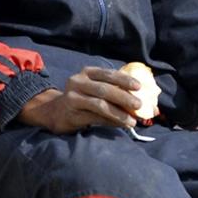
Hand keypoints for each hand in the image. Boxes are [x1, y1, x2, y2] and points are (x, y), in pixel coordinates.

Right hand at [16, 66, 143, 133]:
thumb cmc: (83, 98)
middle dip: (124, 97)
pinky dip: (110, 121)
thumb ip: (113, 88)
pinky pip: (94, 118)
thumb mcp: (94, 87)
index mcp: (87, 72)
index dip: (124, 80)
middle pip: (105, 89)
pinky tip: (121, 125)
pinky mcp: (71, 114)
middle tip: (139, 105)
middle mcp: (78, 82)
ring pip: (100, 105)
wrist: (55, 111)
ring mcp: (73, 98)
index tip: (139, 87)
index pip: (108, 74)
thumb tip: (142, 98)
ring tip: (132, 121)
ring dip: (119, 114)